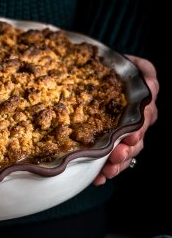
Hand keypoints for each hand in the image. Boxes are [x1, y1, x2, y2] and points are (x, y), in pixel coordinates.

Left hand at [93, 55, 158, 185]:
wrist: (85, 80)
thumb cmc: (95, 67)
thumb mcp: (100, 59)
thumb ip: (108, 61)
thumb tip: (102, 60)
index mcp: (141, 81)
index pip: (151, 90)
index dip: (143, 111)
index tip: (132, 130)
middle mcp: (141, 104)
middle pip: (143, 126)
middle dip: (131, 143)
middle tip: (118, 153)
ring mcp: (132, 124)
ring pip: (134, 145)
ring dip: (122, 159)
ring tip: (108, 169)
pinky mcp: (119, 141)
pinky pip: (119, 158)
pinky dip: (108, 169)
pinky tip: (98, 178)